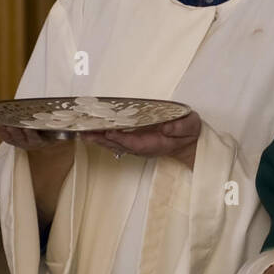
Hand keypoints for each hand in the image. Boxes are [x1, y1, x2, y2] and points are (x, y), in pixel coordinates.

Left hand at [0, 124, 66, 154]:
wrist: (49, 141)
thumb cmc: (54, 131)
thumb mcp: (61, 131)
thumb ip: (64, 127)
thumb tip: (73, 121)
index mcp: (42, 141)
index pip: (36, 139)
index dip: (31, 134)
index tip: (27, 127)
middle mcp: (31, 144)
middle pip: (21, 139)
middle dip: (15, 132)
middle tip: (10, 124)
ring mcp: (22, 143)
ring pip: (12, 139)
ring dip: (6, 131)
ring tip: (1, 122)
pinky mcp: (15, 141)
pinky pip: (6, 138)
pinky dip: (0, 132)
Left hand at [85, 111, 201, 167]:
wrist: (188, 143)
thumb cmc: (188, 133)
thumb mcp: (190, 127)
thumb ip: (181, 127)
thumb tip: (167, 128)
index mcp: (155, 144)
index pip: (136, 143)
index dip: (123, 139)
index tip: (110, 132)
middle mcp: (143, 147)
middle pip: (119, 145)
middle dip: (102, 139)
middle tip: (85, 132)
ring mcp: (137, 145)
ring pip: (115, 144)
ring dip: (99, 139)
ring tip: (83, 133)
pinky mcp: (134, 142)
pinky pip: (116, 141)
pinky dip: (103, 137)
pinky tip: (92, 133)